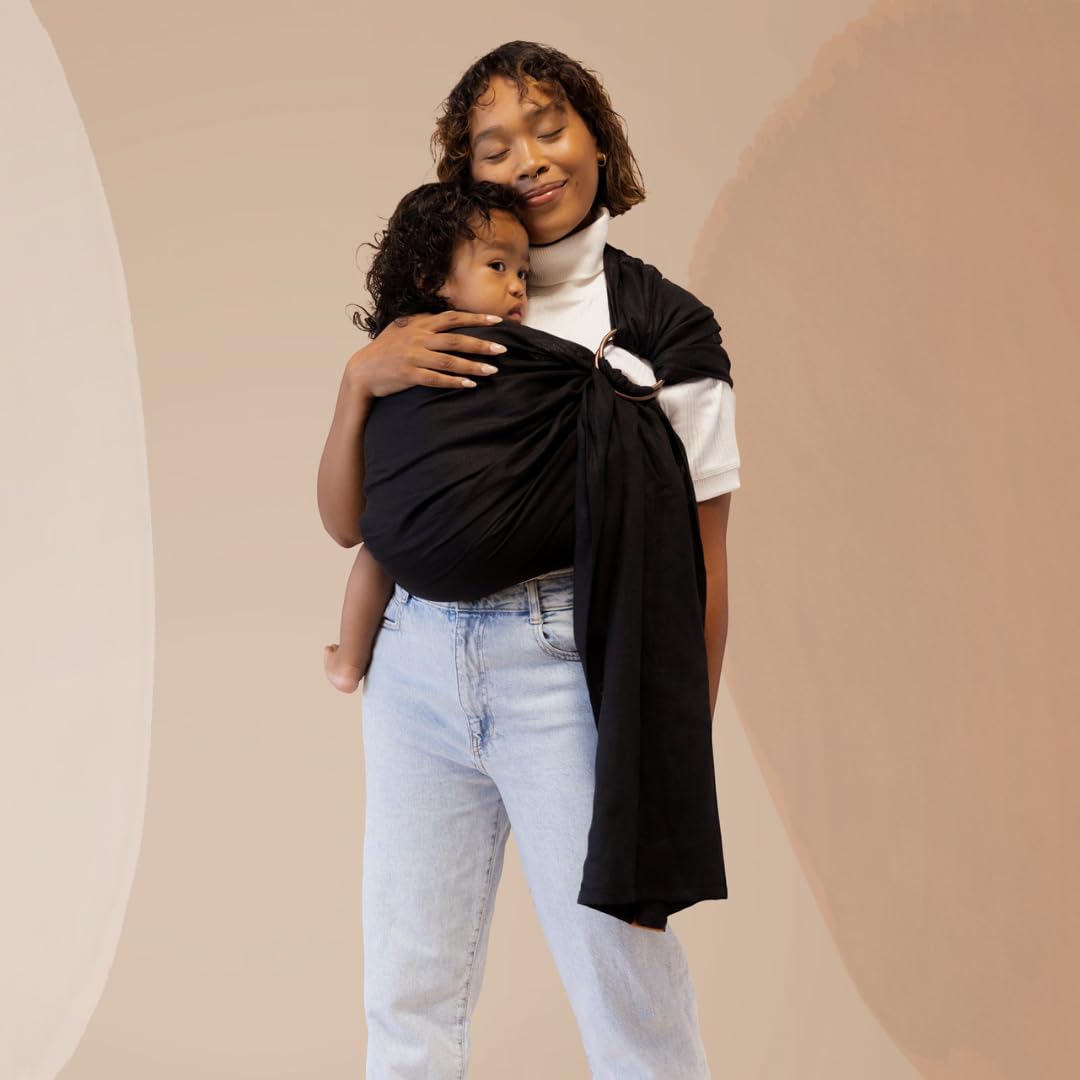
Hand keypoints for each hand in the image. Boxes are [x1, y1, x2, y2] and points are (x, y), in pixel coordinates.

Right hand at [346, 310, 505, 399]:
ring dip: (473, 366)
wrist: (363, 370)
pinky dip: (454, 382)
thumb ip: (424, 322)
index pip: (453, 318)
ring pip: (449, 361)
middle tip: (502, 349)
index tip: (498, 320)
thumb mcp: (403, 328)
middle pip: (455, 340)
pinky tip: (470, 385)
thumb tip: (447, 316)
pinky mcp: (408, 375)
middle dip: (481, 344)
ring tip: (492, 370)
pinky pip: (436, 379)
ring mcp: (413, 357)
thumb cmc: (386, 349)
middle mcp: (418, 339)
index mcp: (420, 325)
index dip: (476, 318)